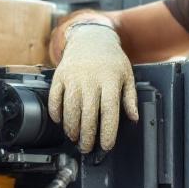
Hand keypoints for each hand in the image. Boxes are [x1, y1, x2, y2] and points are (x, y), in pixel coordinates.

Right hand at [48, 22, 138, 152]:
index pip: (109, 112)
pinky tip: (61, 122)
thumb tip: (134, 118)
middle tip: (87, 148)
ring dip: (71, 129)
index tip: (106, 146)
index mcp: (110, 81)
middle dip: (87, 137)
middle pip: (88, 115)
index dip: (108, 132)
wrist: (90, 39)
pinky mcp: (59, 77)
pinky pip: (54, 99)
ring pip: (70, 110)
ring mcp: (73, 78)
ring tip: (75, 138)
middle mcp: (90, 80)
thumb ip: (130, 98)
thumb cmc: (111, 60)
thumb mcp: (127, 76)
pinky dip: (56, 113)